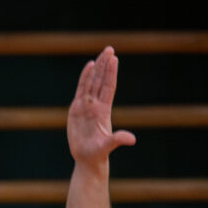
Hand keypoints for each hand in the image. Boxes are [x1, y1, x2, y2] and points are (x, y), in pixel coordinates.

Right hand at [68, 48, 136, 168]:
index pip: (108, 87)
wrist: (87, 158)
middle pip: (101, 81)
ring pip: (92, 83)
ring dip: (96, 69)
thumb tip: (131, 139)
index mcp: (104, 111)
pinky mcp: (76, 109)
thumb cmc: (97, 153)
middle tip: (109, 49)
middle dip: (105, 65)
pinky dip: (84, 78)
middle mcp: (96, 105)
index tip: (113, 59)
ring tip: (101, 54)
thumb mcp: (107, 146)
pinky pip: (80, 90)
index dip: (110, 73)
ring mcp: (87, 106)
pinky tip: (88, 67)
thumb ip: (117, 140)